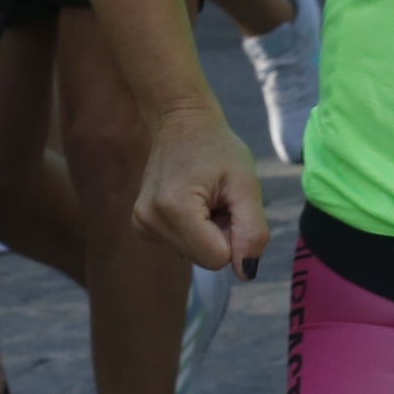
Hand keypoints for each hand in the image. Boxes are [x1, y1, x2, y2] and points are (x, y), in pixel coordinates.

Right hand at [135, 105, 270, 275]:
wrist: (180, 121)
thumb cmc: (218, 148)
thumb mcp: (246, 183)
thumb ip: (252, 230)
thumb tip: (245, 272)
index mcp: (175, 209)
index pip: (218, 258)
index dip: (234, 236)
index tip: (229, 204)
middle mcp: (149, 221)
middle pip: (205, 260)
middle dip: (221, 235)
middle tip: (218, 199)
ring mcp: (141, 225)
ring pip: (194, 255)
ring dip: (208, 232)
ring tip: (205, 196)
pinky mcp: (141, 226)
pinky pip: (182, 246)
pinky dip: (194, 230)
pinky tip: (192, 200)